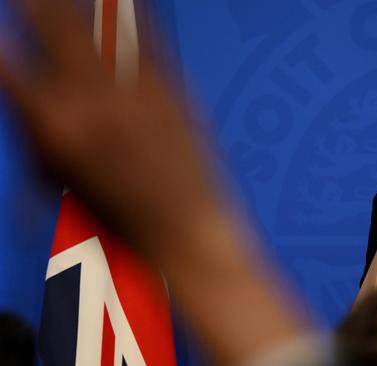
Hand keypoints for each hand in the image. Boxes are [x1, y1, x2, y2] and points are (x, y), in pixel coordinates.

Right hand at [0, 0, 213, 249]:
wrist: (182, 225)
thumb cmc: (120, 216)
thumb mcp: (60, 180)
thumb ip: (37, 134)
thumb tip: (27, 102)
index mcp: (54, 125)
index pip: (9, 67)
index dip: (2, 47)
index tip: (1, 35)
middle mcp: (89, 98)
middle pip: (51, 27)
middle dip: (34, 6)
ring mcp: (132, 87)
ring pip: (95, 24)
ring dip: (73, 4)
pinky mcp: (168, 85)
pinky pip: (145, 35)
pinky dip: (133, 13)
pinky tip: (122, 0)